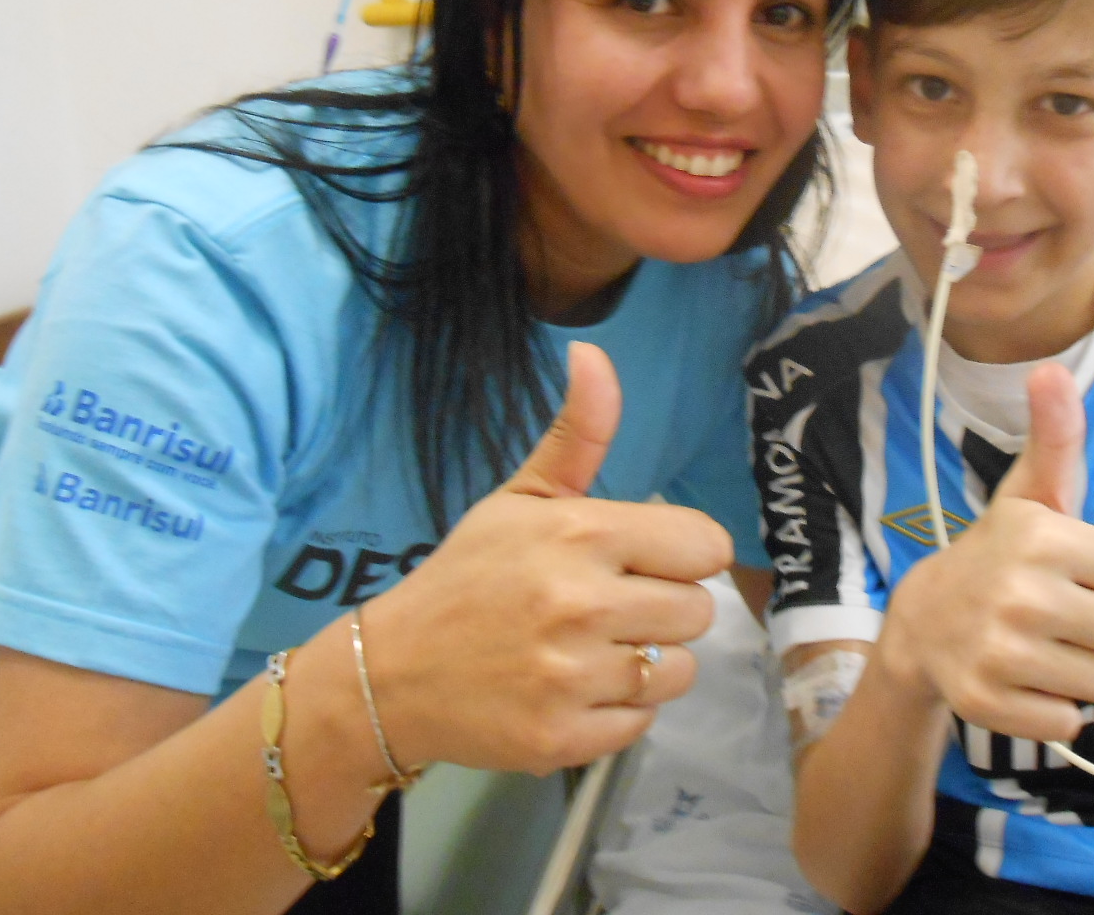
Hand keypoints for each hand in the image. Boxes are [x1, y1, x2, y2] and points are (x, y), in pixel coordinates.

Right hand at [360, 342, 733, 774]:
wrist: (389, 674)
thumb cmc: (468, 577)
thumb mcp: (520, 499)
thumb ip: (577, 433)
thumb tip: (594, 352)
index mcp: (580, 534)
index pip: (704, 546)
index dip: (681, 555)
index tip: (643, 561)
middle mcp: (582, 604)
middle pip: (699, 611)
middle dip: (663, 608)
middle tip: (610, 608)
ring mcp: (573, 678)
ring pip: (679, 671)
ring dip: (647, 664)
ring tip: (592, 651)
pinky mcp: (564, 740)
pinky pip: (643, 724)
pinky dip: (617, 712)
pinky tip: (573, 690)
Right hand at [877, 362, 1093, 742]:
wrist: (922, 620)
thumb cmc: (1000, 553)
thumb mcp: (1030, 494)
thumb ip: (1056, 438)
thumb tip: (1051, 368)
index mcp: (1044, 538)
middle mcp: (1022, 595)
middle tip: (1077, 617)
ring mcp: (1001, 654)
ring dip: (1092, 671)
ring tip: (1053, 647)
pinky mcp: (988, 704)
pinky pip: (1069, 721)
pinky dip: (1058, 708)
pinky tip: (1030, 680)